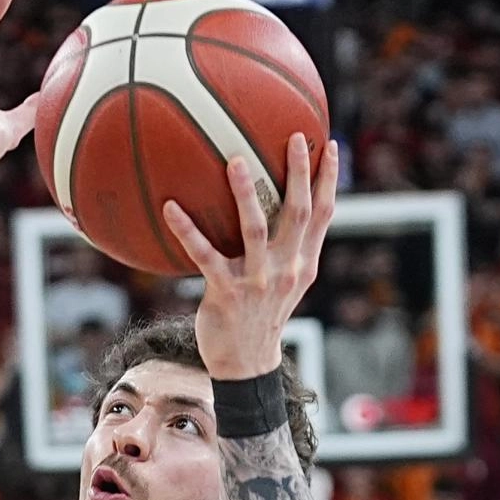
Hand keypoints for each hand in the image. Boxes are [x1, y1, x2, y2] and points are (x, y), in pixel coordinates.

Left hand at [164, 135, 338, 379]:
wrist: (246, 362)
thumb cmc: (260, 314)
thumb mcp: (285, 282)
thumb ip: (287, 249)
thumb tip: (281, 209)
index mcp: (304, 263)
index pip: (324, 215)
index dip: (328, 180)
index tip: (329, 144)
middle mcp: (287, 269)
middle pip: (299, 213)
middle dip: (299, 174)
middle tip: (295, 138)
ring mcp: (258, 281)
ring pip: (255, 229)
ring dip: (245, 193)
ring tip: (235, 161)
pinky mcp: (226, 292)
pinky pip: (204, 255)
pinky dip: (187, 230)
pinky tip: (170, 207)